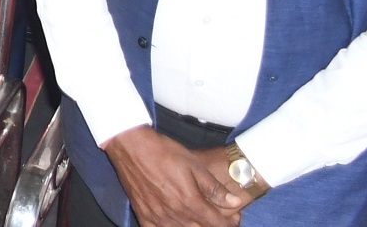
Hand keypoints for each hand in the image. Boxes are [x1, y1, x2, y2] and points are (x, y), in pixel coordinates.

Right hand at [101, 127, 247, 226]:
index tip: (233, 220)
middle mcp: (174, 213)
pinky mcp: (142, 213)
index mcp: (190, 201)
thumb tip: (235, 202)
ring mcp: (157, 216)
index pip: (216, 223)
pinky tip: (171, 223)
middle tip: (215, 217)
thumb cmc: (164, 152)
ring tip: (196, 218)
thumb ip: (214, 187)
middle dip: (211, 225)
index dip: (228, 223)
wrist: (131, 146)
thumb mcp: (194, 164)